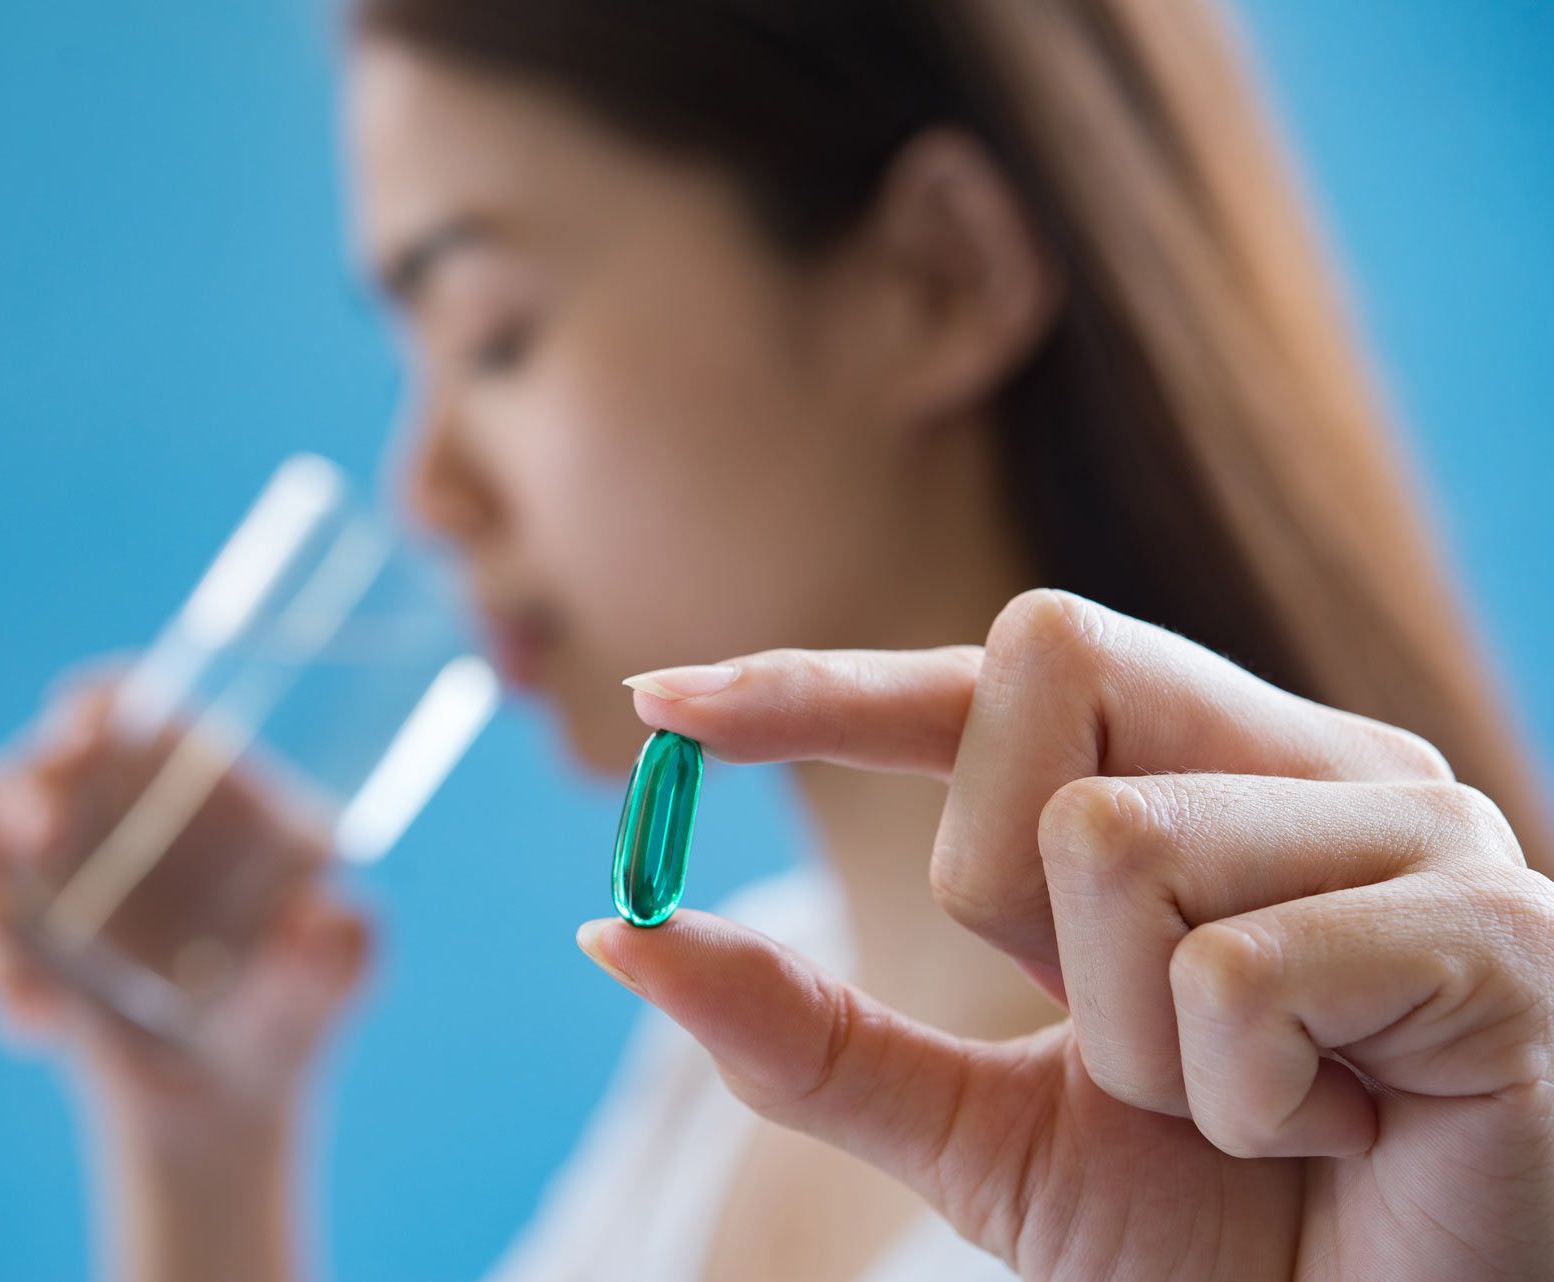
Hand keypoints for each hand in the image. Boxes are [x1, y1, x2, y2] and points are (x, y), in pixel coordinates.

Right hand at [0, 667, 371, 1151]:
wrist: (218, 1095)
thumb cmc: (291, 1011)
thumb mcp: (329, 986)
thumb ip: (340, 955)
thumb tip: (328, 920)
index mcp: (205, 777)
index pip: (139, 701)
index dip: (105, 699)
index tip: (84, 727)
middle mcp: (120, 797)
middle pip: (50, 750)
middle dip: (31, 783)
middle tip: (37, 836)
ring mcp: (55, 849)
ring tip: (28, 987)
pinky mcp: (6, 910)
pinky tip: (35, 1026)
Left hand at [578, 590, 1553, 1279]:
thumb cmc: (1224, 1237)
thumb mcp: (985, 1130)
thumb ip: (815, 1036)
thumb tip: (617, 931)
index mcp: (1208, 785)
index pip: (993, 672)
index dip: (823, 680)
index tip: (660, 702)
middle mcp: (1314, 764)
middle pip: (1036, 667)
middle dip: (1001, 883)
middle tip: (1128, 1029)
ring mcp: (1419, 827)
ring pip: (1115, 842)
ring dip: (1139, 1047)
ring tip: (1262, 1113)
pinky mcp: (1493, 926)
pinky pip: (1237, 975)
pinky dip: (1238, 1104)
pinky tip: (1339, 1134)